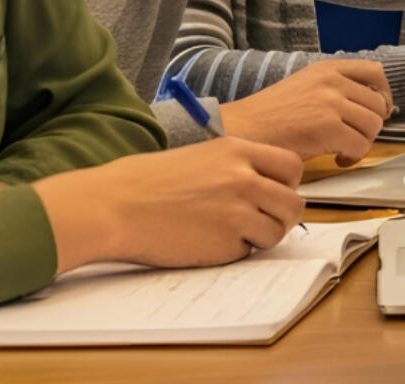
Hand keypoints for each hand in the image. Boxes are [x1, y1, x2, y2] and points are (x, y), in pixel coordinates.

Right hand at [31, 136, 304, 271]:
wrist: (111, 207)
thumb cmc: (144, 183)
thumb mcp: (199, 157)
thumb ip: (236, 168)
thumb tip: (267, 187)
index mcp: (237, 151)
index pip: (291, 167)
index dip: (286, 184)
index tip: (273, 194)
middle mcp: (245, 179)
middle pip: (293, 203)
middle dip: (281, 216)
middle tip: (259, 222)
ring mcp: (238, 212)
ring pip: (277, 231)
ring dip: (260, 237)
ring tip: (228, 234)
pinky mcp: (226, 243)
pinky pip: (249, 252)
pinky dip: (235, 253)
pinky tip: (206, 243)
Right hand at [216, 59, 392, 165]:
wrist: (239, 131)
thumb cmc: (267, 118)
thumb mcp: (303, 89)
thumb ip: (333, 90)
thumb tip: (371, 105)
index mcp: (326, 69)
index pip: (375, 72)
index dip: (382, 94)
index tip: (377, 111)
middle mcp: (332, 80)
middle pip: (378, 104)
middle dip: (370, 126)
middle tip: (352, 139)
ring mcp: (331, 101)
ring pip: (373, 126)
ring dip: (363, 143)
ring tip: (342, 151)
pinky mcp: (328, 126)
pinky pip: (361, 145)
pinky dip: (353, 157)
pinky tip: (336, 161)